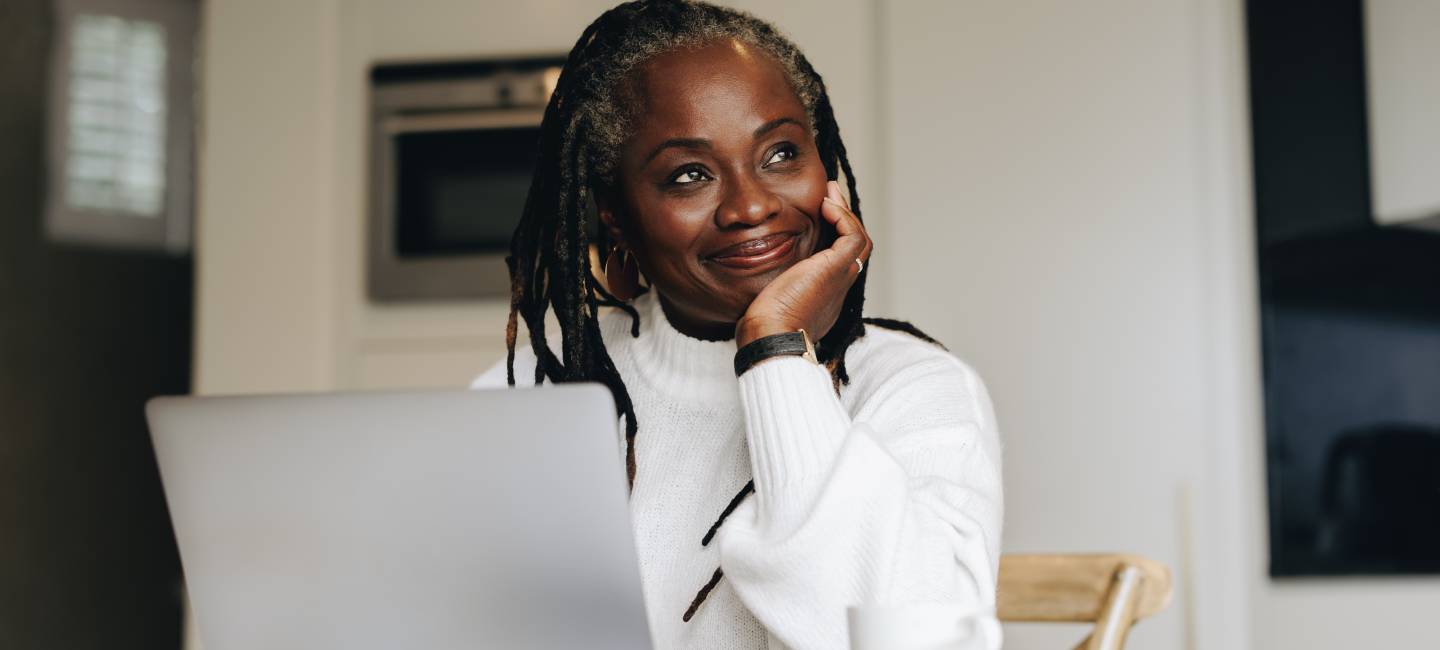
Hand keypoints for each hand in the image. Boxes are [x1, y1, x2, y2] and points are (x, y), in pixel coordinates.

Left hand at [735, 180, 871, 347]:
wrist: (771, 336)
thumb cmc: (762, 326)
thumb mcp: (767, 296)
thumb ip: (768, 281)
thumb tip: (750, 265)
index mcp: (823, 294)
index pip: (835, 258)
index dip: (831, 234)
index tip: (817, 213)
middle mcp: (837, 286)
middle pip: (851, 247)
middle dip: (842, 219)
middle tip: (828, 196)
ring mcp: (840, 278)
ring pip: (858, 241)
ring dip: (845, 213)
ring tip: (830, 193)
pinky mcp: (836, 270)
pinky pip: (853, 237)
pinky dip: (843, 217)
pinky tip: (825, 205)